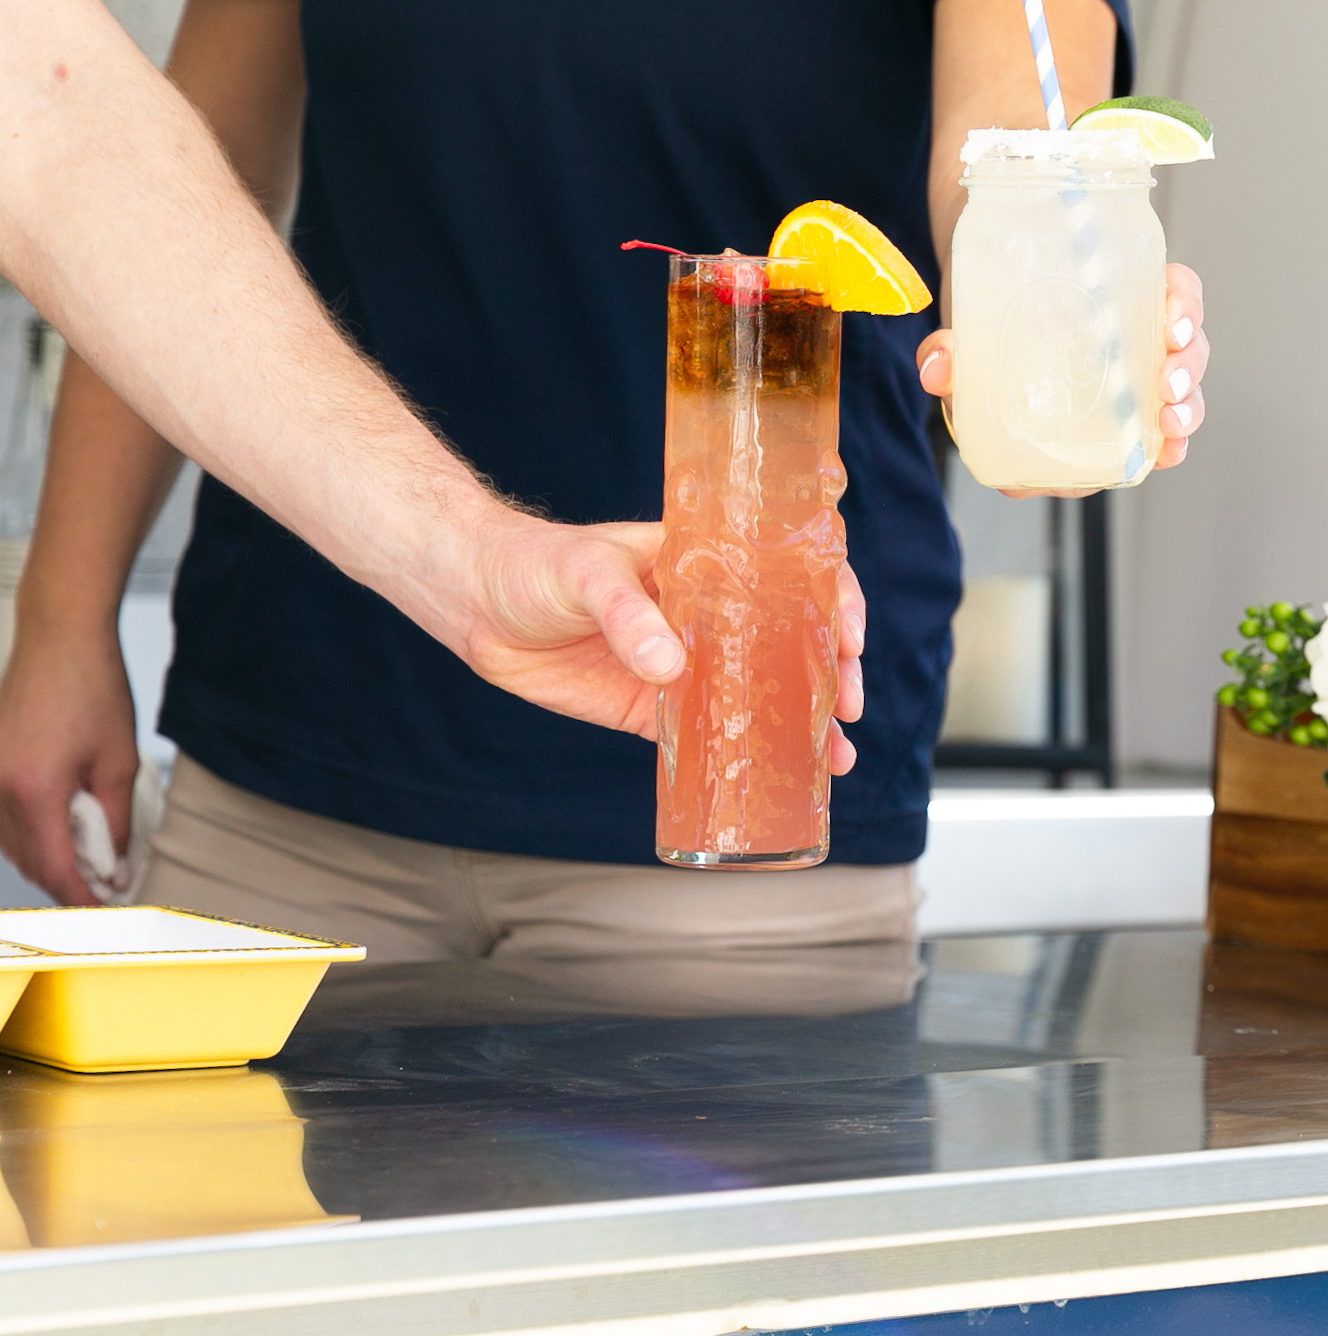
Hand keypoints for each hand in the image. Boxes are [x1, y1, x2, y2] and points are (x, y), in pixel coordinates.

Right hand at [0, 614, 138, 904]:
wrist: (61, 639)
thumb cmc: (92, 688)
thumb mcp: (119, 762)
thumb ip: (114, 823)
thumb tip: (115, 865)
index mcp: (33, 790)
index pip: (53, 867)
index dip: (80, 897)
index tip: (103, 909)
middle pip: (28, 860)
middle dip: (67, 878)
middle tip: (107, 881)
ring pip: (11, 843)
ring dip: (47, 855)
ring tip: (91, 849)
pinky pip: (2, 818)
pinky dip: (29, 831)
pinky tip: (61, 823)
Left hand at [454, 516, 866, 773]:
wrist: (472, 600)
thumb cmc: (533, 563)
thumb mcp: (586, 574)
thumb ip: (628, 616)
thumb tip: (670, 666)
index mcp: (707, 562)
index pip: (792, 572)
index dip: (834, 599)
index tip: (847, 635)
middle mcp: (709, 613)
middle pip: (793, 638)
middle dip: (834, 670)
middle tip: (847, 703)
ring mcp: (685, 662)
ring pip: (762, 691)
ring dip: (805, 721)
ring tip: (837, 755)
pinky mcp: (651, 707)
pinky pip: (710, 733)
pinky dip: (745, 753)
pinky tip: (780, 773)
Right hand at [915, 263, 1208, 496]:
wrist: (990, 267)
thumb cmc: (980, 330)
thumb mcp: (958, 353)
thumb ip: (947, 365)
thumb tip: (935, 367)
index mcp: (1076, 429)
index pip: (1121, 458)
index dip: (1148, 456)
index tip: (1156, 450)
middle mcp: (1114, 399)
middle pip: (1164, 419)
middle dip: (1181, 415)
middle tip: (1167, 400)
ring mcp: (1136, 357)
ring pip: (1181, 370)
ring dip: (1190, 366)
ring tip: (1175, 346)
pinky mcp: (1146, 309)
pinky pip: (1178, 309)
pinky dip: (1184, 307)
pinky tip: (1177, 309)